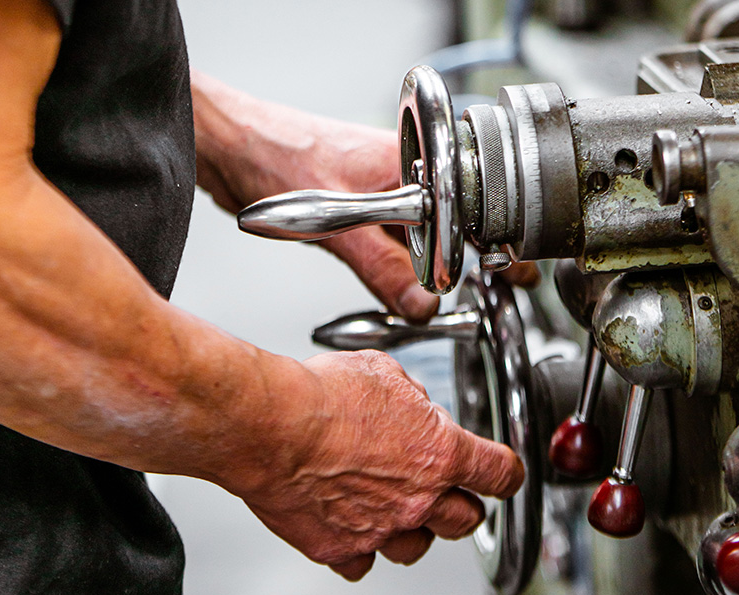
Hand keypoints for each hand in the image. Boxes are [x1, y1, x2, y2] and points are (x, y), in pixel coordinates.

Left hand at [192, 71, 537, 322]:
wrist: (228, 147)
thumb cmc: (272, 151)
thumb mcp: (334, 222)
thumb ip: (381, 267)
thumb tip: (421, 303)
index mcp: (409, 162)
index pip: (470, 205)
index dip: (492, 243)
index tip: (509, 275)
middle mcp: (402, 175)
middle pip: (451, 226)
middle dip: (464, 262)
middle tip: (490, 295)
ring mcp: (381, 192)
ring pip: (419, 239)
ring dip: (426, 270)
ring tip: (435, 301)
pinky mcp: (358, 210)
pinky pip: (390, 246)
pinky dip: (397, 270)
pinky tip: (398, 290)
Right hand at [234, 350, 523, 580]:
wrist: (271, 427)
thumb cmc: (320, 397)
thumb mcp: (381, 372)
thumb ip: (409, 395)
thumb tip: (412, 401)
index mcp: (439, 452)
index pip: (499, 473)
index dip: (505, 473)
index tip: (502, 473)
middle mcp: (417, 497)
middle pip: (466, 519)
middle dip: (460, 504)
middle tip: (443, 489)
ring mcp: (379, 529)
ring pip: (417, 547)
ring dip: (411, 528)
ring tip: (391, 505)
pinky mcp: (339, 548)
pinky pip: (362, 562)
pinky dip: (360, 547)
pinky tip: (349, 523)